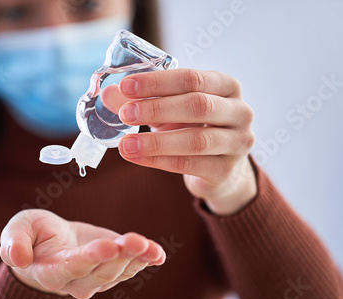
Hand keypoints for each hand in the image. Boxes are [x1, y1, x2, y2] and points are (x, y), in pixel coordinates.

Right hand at [0, 209, 165, 298]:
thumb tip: (18, 259)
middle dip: (119, 257)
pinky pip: (130, 268)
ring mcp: (96, 277)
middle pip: (100, 272)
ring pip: (118, 271)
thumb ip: (13, 243)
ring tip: (148, 245)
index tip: (108, 245)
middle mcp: (75, 280)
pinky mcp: (112, 266)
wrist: (49, 244)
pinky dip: (145, 260)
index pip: (71, 267)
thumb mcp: (17, 230)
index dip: (90, 257)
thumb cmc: (32, 236)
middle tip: (134, 240)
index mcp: (50, 271)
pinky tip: (158, 253)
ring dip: (135, 258)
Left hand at [115, 69, 256, 214]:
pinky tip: (135, 157)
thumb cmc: (192, 128)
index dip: (157, 82)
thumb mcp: (168, 110)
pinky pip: (189, 165)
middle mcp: (239, 112)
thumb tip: (108, 95)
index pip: (192, 78)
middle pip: (198, 106)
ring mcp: (237, 143)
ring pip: (196, 140)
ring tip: (125, 144)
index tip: (126, 86)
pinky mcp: (225, 170)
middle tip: (125, 114)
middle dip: (157, 109)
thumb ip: (141, 100)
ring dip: (156, 142)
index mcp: (226, 86)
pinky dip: (159, 161)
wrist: (218, 168)